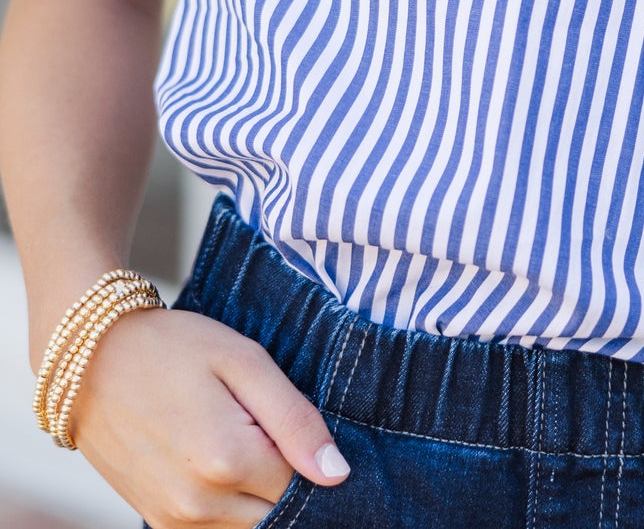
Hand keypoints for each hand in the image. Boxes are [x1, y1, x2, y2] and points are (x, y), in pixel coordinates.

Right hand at [67, 304, 350, 526]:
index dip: (307, 450)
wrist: (91, 361)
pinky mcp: (158, 522)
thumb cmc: (170, 349)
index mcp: (227, 460)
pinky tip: (217, 456)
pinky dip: (229, 501)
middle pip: (278, 511)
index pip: (304, 483)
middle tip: (263, 423)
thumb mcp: (243, 361)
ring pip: (249, 524)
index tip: (287, 417)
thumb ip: (295, 419)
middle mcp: (199, 504)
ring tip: (237, 433)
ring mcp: (175, 520)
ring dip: (257, 489)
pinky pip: (216, 528)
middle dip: (284, 474)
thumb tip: (337, 473)